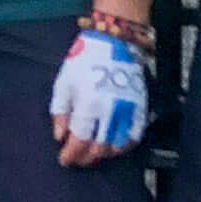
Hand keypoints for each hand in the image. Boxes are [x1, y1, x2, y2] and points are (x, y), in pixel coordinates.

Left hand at [49, 28, 148, 165]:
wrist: (114, 41)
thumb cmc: (85, 60)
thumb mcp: (64, 83)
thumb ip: (60, 112)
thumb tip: (60, 136)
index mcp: (88, 104)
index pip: (80, 141)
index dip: (71, 155)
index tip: (64, 160)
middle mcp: (110, 111)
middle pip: (99, 148)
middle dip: (85, 158)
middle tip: (77, 159)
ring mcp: (128, 110)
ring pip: (117, 146)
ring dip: (104, 154)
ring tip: (93, 154)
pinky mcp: (140, 107)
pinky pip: (135, 135)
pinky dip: (124, 146)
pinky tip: (114, 147)